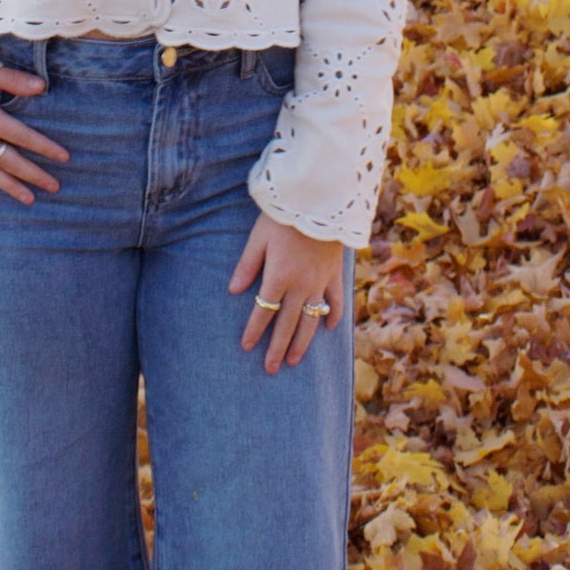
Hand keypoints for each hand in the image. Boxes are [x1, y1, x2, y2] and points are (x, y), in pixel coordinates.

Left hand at [229, 213, 343, 372]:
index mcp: (278, 277)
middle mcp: (300, 286)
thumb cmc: (284, 217)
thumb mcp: (258, 238)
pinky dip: (332, 315)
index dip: (254, 331)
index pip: (263, 311)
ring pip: (311, 320)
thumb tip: (233, 291)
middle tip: (270, 369)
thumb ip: (246, 265)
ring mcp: (320, 282)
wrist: (321, 200)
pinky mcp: (335, 274)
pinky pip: (336, 301)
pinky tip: (328, 328)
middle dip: (277, 348)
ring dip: (302, 342)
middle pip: (287, 324)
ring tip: (293, 360)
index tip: (247, 348)